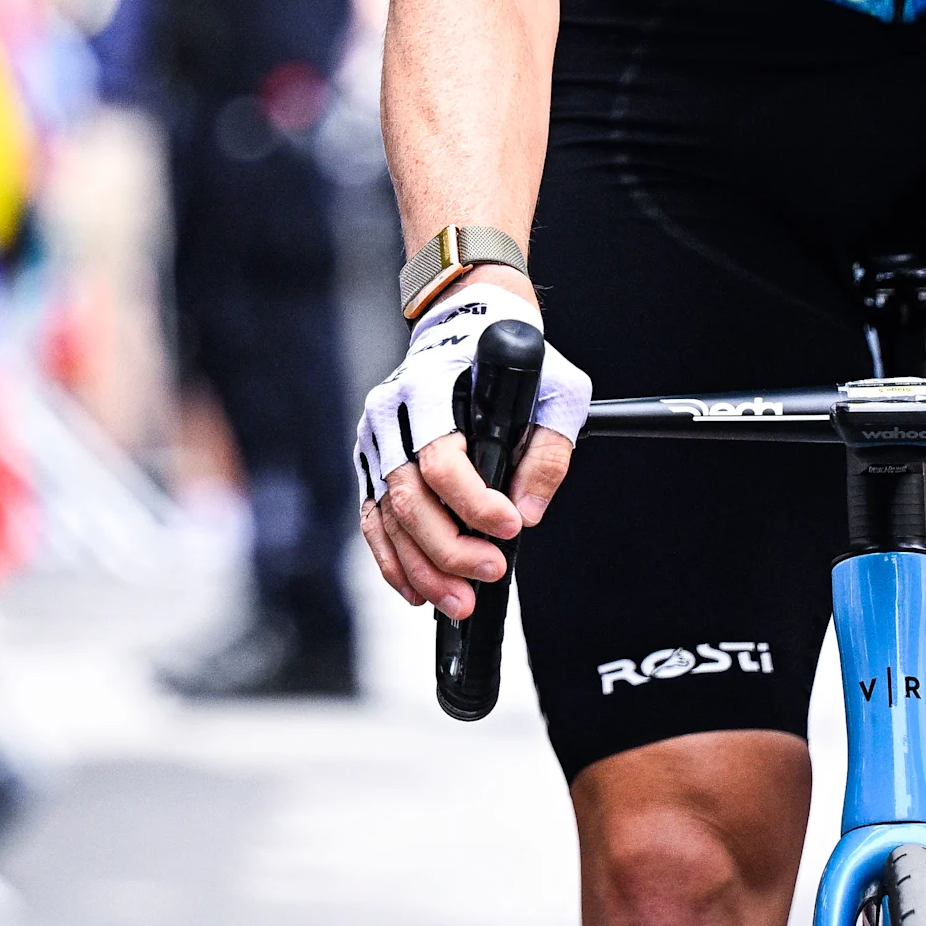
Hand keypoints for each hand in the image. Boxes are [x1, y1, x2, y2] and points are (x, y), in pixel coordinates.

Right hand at [355, 277, 590, 620]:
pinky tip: (418, 591)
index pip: (442, 460)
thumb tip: (527, 513)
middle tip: (489, 573)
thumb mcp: (555, 389)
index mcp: (429, 388)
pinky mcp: (371, 463)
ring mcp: (374, 441)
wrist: (464, 322)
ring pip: (388, 520)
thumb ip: (549, 451)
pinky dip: (394, 563)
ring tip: (460, 602)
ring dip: (423, 569)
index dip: (475, 504)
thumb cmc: (506, 356)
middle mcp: (391, 415)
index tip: (509, 528)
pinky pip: (374, 523)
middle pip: (409, 499)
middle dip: (449, 549)